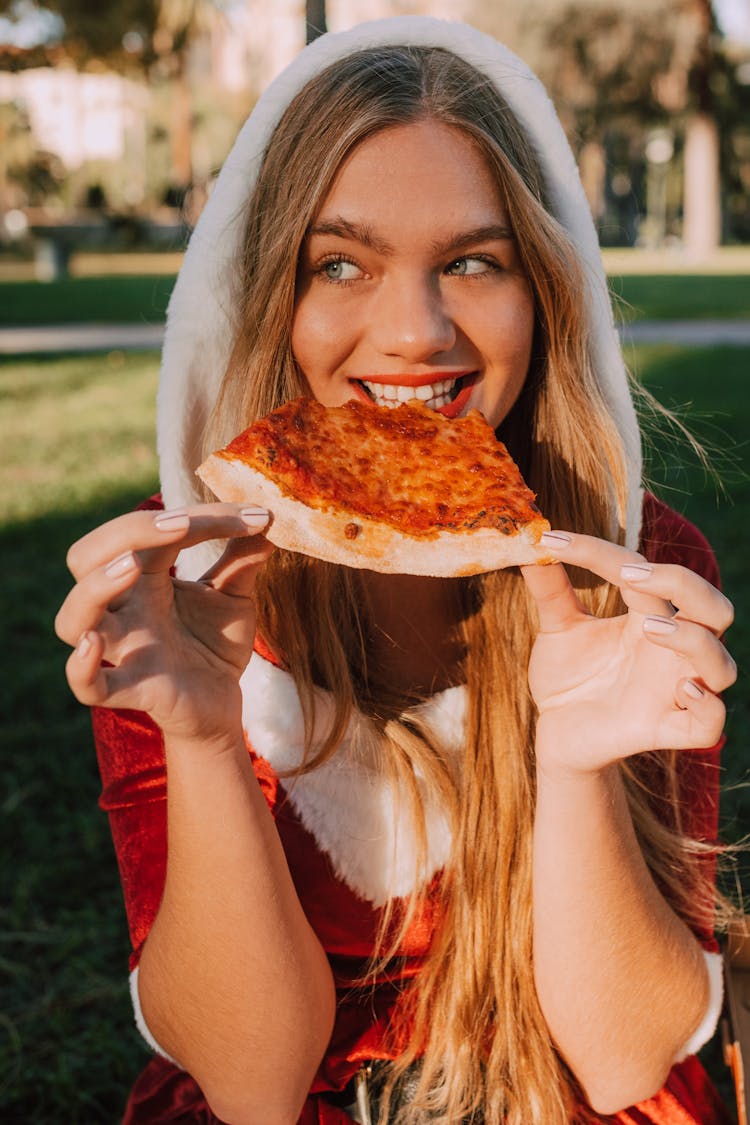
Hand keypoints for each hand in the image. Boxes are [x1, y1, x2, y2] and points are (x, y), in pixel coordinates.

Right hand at [55, 505, 273, 745]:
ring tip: (130, 566)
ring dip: (94, 588)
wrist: (222, 704)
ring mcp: (123, 649)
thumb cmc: (214, 644)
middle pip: (86, 557)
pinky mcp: (133, 689)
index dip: (196, 517)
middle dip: (125, 531)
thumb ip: (243, 560)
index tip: (254, 516)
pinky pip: (87, 686)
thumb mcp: (233, 598)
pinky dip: (81, 667)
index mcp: (144, 577)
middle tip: (181, 524)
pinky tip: (94, 643)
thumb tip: (267, 521)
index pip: (149, 531)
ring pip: (72, 618)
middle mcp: (124, 607)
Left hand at [522, 532, 735, 776]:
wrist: (557, 736)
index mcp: (647, 618)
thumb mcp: (557, 630)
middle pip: (714, 608)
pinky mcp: (668, 730)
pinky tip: (682, 690)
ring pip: (722, 665)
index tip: (552, 540)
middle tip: (631, 577)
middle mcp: (671, 652)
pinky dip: (706, 705)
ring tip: (650, 628)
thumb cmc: (568, 679)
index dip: (599, 551)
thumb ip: (550, 589)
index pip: (643, 571)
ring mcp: (674, 691)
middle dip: (683, 583)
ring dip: (693, 640)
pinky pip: (710, 723)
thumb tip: (528, 539)